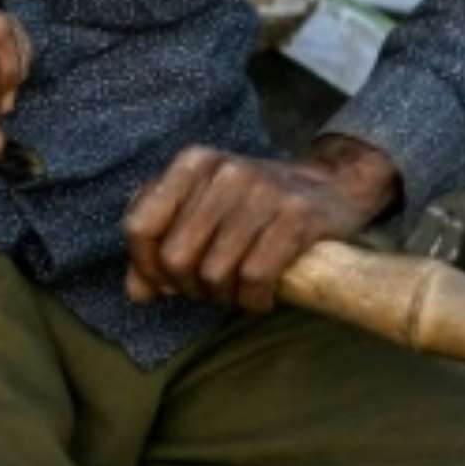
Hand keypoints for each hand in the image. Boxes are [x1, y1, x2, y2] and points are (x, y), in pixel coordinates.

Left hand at [122, 135, 399, 312]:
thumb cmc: (251, 206)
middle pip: (176, 257)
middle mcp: (222, 171)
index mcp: (191, 164)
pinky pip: (255, 278)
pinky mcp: (296, 216)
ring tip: (235, 290)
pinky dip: (253, 301)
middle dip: (187, 287)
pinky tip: (260, 296)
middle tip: (208, 288)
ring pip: (214, 272)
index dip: (145, 266)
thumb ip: (159, 245)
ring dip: (223, 297)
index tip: (165, 282)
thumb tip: (136, 293)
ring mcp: (261, 191)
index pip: (139, 225)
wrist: (328, 185)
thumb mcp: (200, 209)